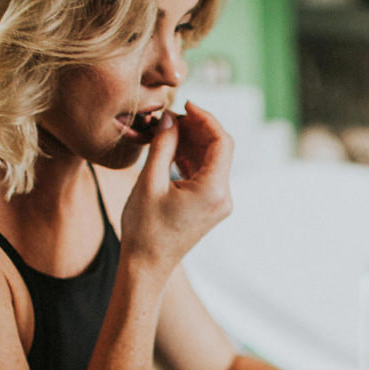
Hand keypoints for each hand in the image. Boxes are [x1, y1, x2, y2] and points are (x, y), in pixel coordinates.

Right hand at [121, 101, 234, 275]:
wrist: (147, 265)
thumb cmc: (144, 229)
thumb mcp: (149, 182)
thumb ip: (163, 146)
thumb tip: (170, 117)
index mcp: (214, 190)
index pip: (222, 141)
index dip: (206, 118)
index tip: (185, 104)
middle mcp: (223, 197)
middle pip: (219, 149)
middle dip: (197, 128)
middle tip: (169, 118)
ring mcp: (219, 203)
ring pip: (212, 160)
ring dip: (192, 142)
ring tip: (165, 131)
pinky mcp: (210, 207)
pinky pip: (205, 174)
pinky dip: (191, 158)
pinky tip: (170, 149)